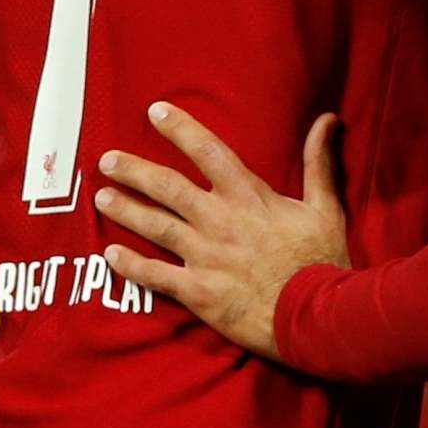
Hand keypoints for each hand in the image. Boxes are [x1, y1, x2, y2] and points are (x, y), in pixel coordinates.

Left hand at [94, 104, 348, 360]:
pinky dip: (129, 265)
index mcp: (249, 197)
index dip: (180, 128)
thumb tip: (327, 120)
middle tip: (106, 160)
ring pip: (154, 226)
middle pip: (168, 187)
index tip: (156, 111)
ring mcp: (204, 257)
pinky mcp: (197, 291)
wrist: (314, 315)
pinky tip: (110, 255)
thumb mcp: (326, 207)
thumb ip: (318, 163)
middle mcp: (219, 221)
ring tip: (101, 198)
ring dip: (125, 210)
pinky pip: (154, 276)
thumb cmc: (322, 260)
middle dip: (134, 170)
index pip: (208, 151)